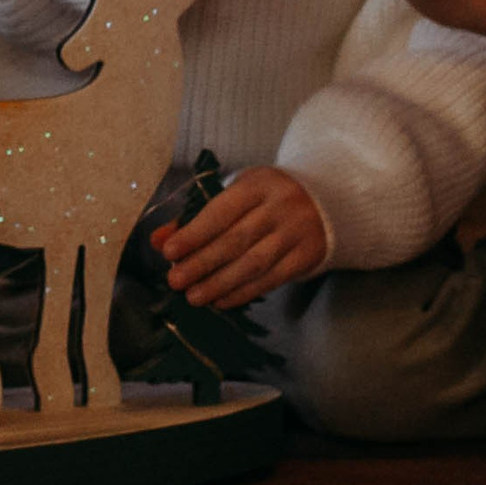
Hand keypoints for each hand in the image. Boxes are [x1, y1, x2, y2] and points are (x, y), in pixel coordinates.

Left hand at [153, 167, 327, 308]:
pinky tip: (221, 301)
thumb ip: (197, 216)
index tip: (169, 251)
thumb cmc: (268, 198)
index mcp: (258, 183)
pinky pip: (271, 279)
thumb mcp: (237, 194)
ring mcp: (296, 232)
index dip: (195, 232)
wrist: (326, 200)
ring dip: (220, 283)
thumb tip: (159, 240)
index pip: (222, 210)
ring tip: (194, 297)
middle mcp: (280, 206)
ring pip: (253, 262)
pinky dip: (244, 292)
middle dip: (202, 262)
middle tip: (175, 280)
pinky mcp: (306, 256)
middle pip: (236, 239)